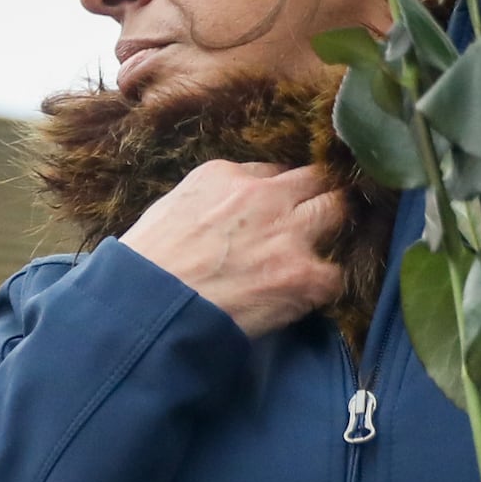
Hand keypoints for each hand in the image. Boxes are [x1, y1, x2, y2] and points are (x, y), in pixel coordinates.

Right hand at [120, 161, 345, 337]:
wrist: (146, 308)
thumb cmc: (144, 266)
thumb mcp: (168, 210)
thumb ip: (207, 201)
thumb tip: (226, 212)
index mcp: (224, 176)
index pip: (270, 173)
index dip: (273, 194)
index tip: (270, 211)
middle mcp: (263, 196)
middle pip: (315, 179)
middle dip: (312, 198)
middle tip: (304, 222)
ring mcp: (289, 233)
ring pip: (336, 210)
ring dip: (327, 230)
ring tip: (307, 254)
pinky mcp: (304, 275)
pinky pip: (334, 275)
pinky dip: (319, 287)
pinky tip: (297, 298)